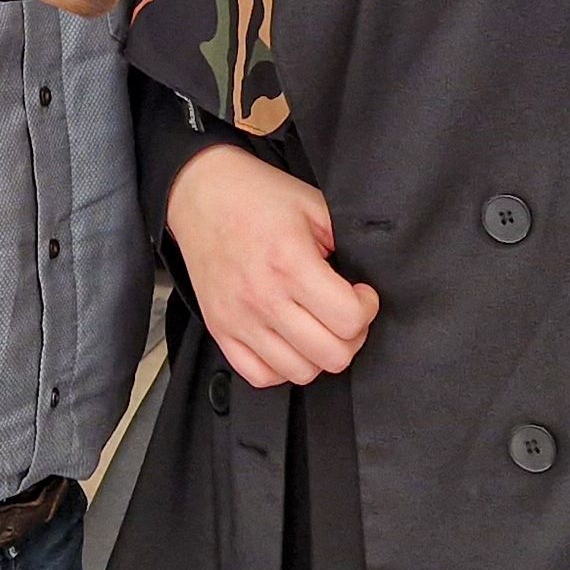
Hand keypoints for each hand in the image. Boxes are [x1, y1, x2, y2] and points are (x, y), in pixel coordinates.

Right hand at [165, 145, 380, 387]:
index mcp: (290, 262)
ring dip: (319, 353)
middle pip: (331, 355)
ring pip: (300, 372)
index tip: (362, 294)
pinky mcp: (220, 329)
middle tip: (345, 313)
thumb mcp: (311, 203)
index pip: (348, 318)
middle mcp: (263, 297)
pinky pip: (260, 375)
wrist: (201, 193)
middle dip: (351, 335)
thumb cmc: (255, 196)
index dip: (367, 308)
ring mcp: (239, 319)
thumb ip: (344, 239)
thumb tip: (365, 275)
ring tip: (318, 326)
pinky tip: (289, 342)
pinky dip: (282, 367)